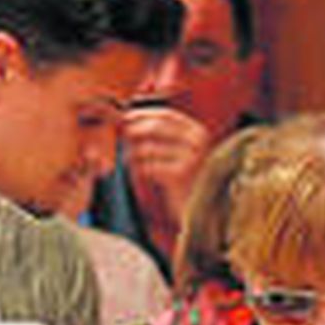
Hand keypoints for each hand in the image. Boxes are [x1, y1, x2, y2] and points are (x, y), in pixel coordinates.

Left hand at [123, 106, 213, 228]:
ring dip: (133, 152)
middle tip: (122, 135)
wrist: (201, 210)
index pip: (168, 115)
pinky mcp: (180, 175)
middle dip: (135, 129)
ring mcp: (190, 157)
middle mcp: (197, 141)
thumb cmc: (185, 181)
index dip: (144, 114)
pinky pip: (149, 166)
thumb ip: (163, 136)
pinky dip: (138, 169)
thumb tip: (130, 121)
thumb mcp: (180, 153)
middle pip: (157, 127)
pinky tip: (136, 174)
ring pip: (150, 148)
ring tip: (128, 159)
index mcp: (198, 132)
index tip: (127, 116)